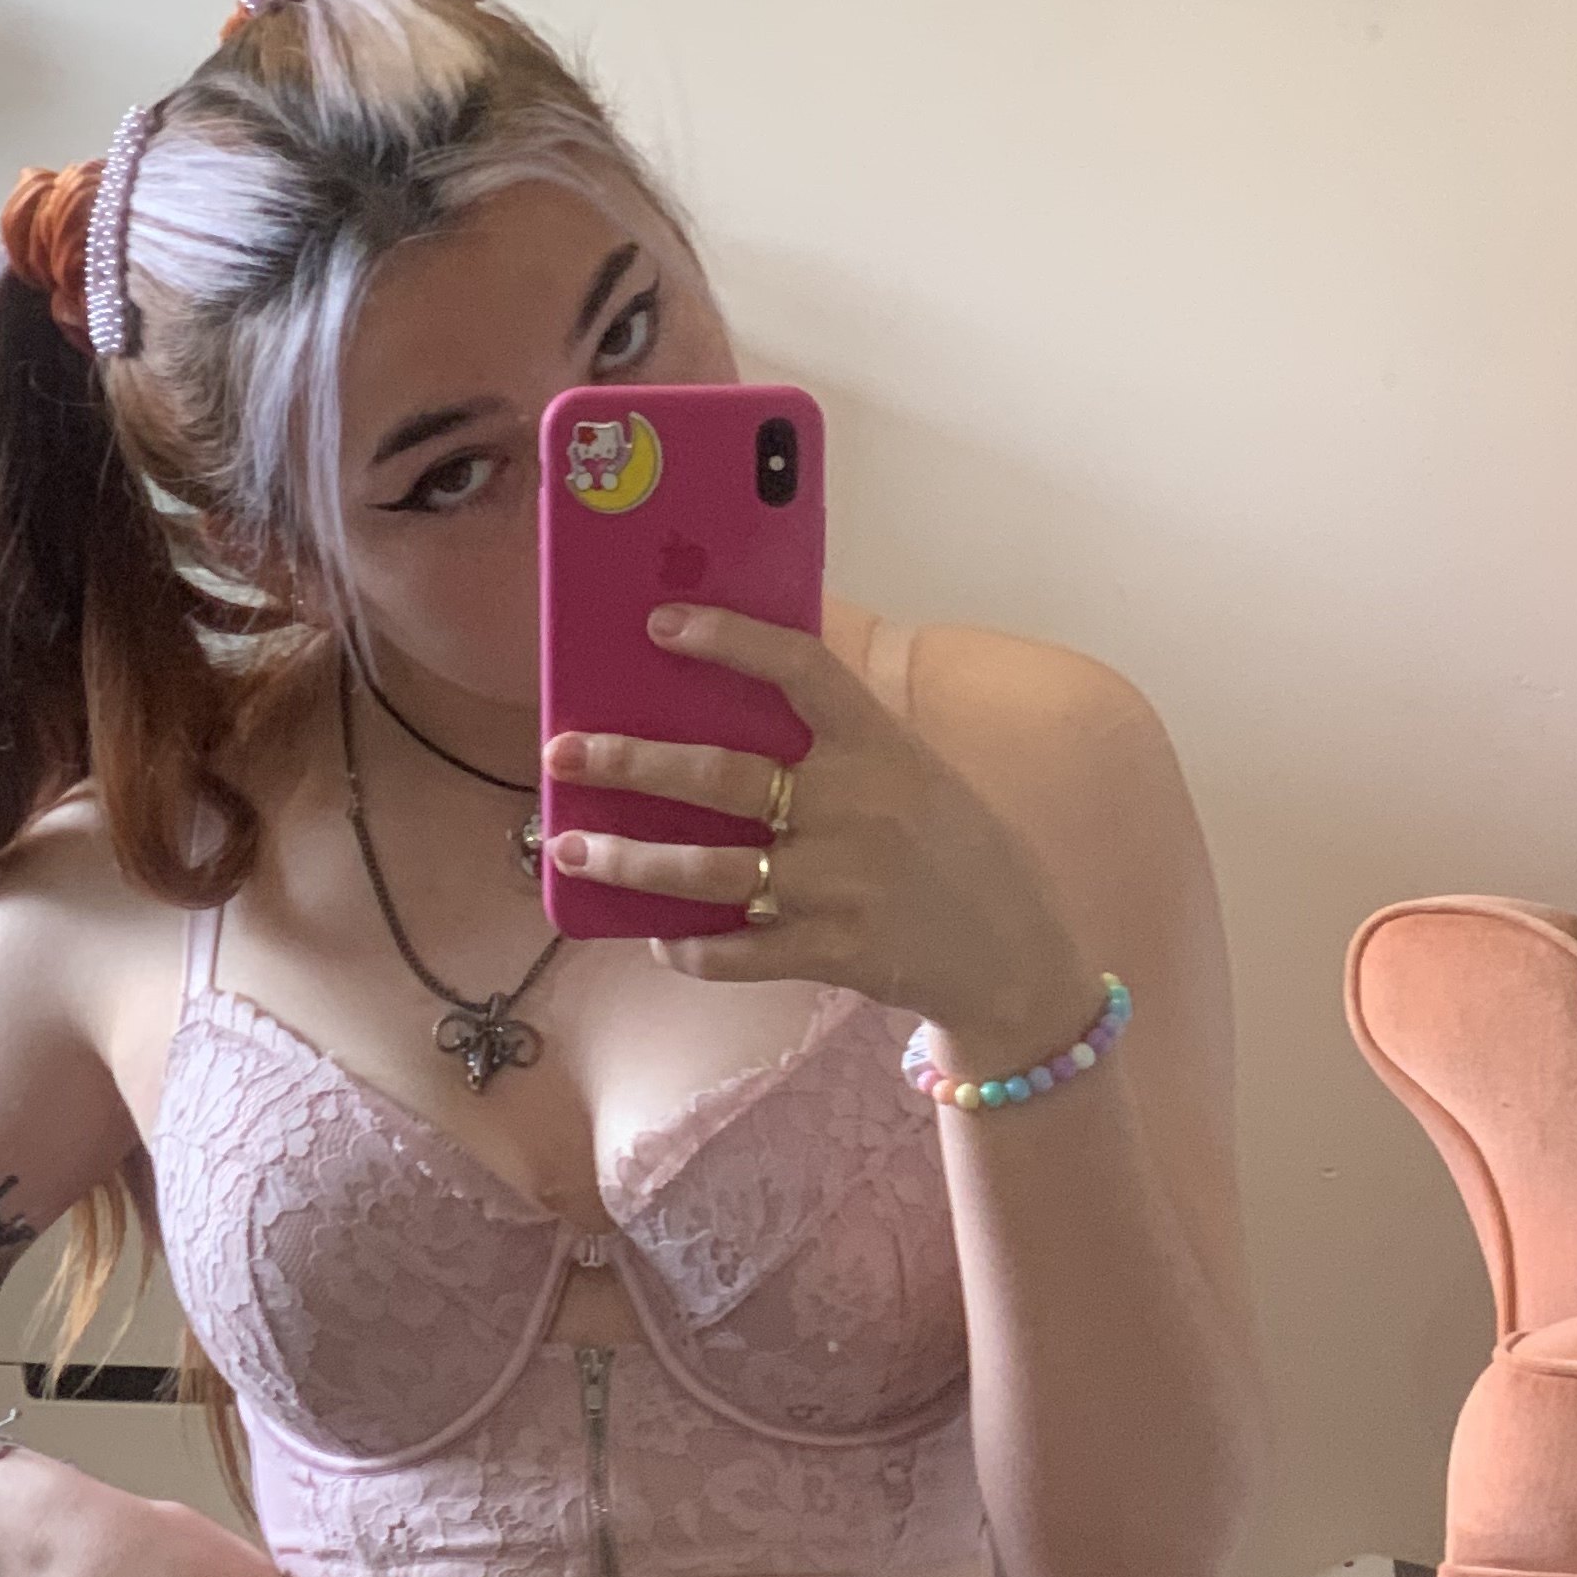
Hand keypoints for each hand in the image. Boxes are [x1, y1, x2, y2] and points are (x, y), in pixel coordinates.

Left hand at [540, 605, 1093, 1064]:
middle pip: (722, 775)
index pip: (800, 668)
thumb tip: (740, 697)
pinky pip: (738, 953)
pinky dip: (689, 948)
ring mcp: (843, 884)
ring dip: (631, 861)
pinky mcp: (836, 951)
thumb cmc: (948, 849)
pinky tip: (657, 937)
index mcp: (879, 744)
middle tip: (564, 752)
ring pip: (711, 870)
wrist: (1011, 953)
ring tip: (573, 849)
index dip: (728, 640)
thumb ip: (839, 738)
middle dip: (631, 761)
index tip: (659, 623)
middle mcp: (857, 807)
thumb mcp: (912, 769)